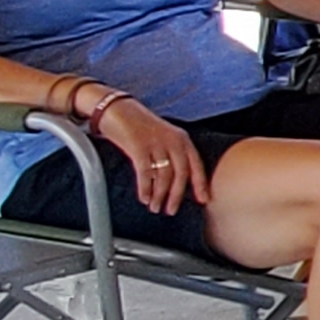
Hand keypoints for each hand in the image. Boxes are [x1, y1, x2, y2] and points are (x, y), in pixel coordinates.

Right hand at [95, 94, 205, 214]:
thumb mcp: (163, 137)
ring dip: (159, 195)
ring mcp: (156, 143)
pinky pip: (146, 173)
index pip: (196, 165)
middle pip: (181, 174)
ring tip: (154, 207)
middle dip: (177, 195)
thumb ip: (171, 155)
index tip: (204, 200)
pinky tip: (144, 198)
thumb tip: (175, 182)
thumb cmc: (139, 126)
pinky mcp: (139, 146)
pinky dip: (146, 188)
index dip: (200, 184)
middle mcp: (173, 140)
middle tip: (171, 210)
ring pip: (164, 176)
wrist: (116, 108)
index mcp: (182, 139)